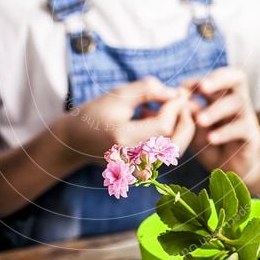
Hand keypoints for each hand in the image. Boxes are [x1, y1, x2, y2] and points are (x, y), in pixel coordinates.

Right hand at [63, 77, 194, 162]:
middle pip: (176, 145)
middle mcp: (132, 159)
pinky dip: (169, 135)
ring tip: (163, 107)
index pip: (164, 126)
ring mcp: (137, 168)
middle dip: (185, 120)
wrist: (75, 141)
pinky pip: (166, 154)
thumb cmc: (94, 114)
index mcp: (123, 139)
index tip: (178, 91)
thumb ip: (148, 90)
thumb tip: (177, 93)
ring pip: (175, 151)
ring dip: (178, 128)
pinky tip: (153, 118)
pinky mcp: (142, 170)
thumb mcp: (119, 94)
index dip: (175, 107)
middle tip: (182, 100)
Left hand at [182, 67, 259, 180]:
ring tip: (200, 120)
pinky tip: (211, 138)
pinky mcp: (253, 136)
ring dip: (217, 109)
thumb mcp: (192, 129)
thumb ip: (185, 114)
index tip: (181, 90)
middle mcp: (237, 101)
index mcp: (222, 95)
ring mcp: (246, 117)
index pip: (217, 76)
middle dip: (219, 79)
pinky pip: (242, 128)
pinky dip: (225, 132)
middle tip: (202, 87)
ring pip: (238, 102)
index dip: (198, 79)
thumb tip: (175, 97)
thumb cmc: (209, 145)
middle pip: (237, 78)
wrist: (229, 170)